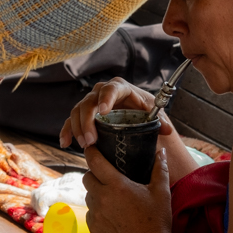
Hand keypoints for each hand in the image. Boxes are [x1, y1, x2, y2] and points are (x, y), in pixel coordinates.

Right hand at [60, 78, 176, 148]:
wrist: (135, 110)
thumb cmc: (143, 108)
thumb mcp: (153, 112)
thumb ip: (160, 120)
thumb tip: (167, 129)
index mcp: (120, 87)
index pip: (111, 89)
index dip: (106, 98)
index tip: (103, 111)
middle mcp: (102, 91)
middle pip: (89, 102)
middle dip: (87, 121)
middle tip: (91, 140)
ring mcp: (91, 102)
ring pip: (77, 111)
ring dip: (78, 128)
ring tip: (85, 145)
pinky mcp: (83, 114)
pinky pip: (70, 120)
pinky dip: (67, 131)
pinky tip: (65, 143)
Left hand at [82, 147, 173, 232]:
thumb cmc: (157, 219)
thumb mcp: (161, 191)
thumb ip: (160, 168)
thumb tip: (162, 152)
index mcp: (117, 185)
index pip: (95, 162)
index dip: (91, 152)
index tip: (91, 146)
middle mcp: (102, 198)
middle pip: (87, 178)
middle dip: (94, 174)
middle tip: (107, 176)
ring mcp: (95, 215)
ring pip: (89, 196)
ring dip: (97, 193)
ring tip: (113, 197)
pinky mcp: (94, 228)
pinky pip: (91, 213)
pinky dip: (98, 211)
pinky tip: (113, 214)